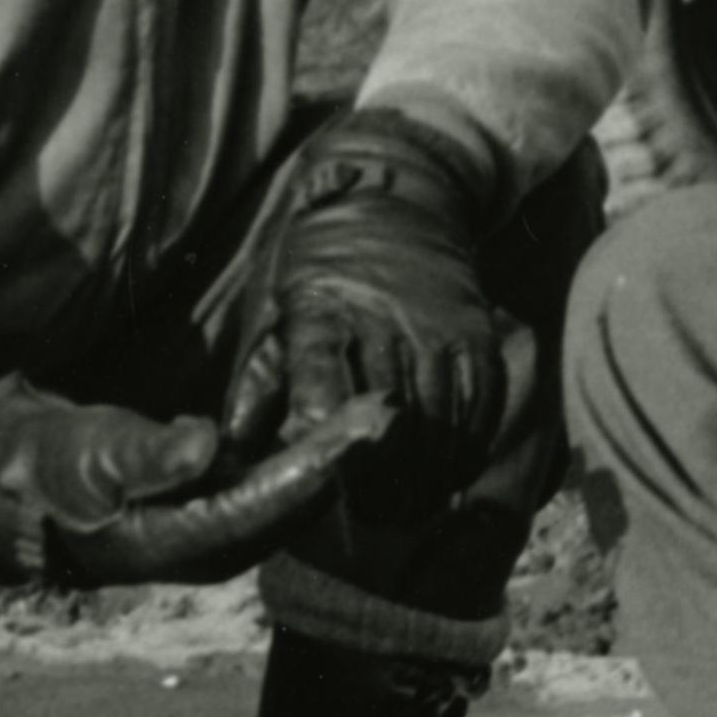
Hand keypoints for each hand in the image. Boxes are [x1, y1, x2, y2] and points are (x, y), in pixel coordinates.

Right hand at [0, 382, 376, 588]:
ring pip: (284, 493)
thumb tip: (206, 447)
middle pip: (288, 503)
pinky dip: (297, 451)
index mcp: (179, 544)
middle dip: (336, 458)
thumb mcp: (87, 455)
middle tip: (383, 411)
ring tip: (369, 411)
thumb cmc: (48, 465)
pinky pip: (268, 481)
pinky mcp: (207, 505)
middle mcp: (206, 546)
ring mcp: (209, 529)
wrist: (12, 482)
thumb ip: (147, 455)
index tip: (359, 430)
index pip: (266, 506)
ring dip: (323, 453)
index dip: (316, 466)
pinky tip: (325, 422)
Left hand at [225, 107, 505, 473]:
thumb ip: (257, 385)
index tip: (327, 485)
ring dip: (427, 479)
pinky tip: (446, 473)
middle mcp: (386, 322)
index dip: (324, 449)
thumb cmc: (318, 265)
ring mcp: (440, 330)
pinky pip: (482, 409)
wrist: (396, 199)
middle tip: (371, 518)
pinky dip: (467, 451)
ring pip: (441, 427)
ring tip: (406, 508)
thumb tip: (234, 453)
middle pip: (389, 426)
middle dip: (381, 485)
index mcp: (322, 316)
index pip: (322, 394)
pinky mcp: (478, 335)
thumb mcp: (273, 311)